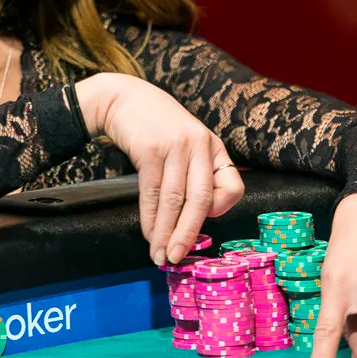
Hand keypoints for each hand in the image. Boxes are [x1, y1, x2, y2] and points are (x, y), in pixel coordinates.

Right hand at [75, 73, 244, 264]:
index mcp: (214, 147)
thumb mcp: (187, 145)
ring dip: (165, 233)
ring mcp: (175, 146)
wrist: (124, 99)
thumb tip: (192, 223)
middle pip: (201, 200)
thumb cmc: (157, 128)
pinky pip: (152, 192)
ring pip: (174, 200)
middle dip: (188, 234)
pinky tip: (147, 233)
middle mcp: (200, 145)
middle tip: (177, 258)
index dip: (220, 212)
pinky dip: (149, 218)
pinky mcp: (150, 149)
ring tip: (159, 255)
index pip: (232, 188)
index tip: (202, 227)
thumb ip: (194, 176)